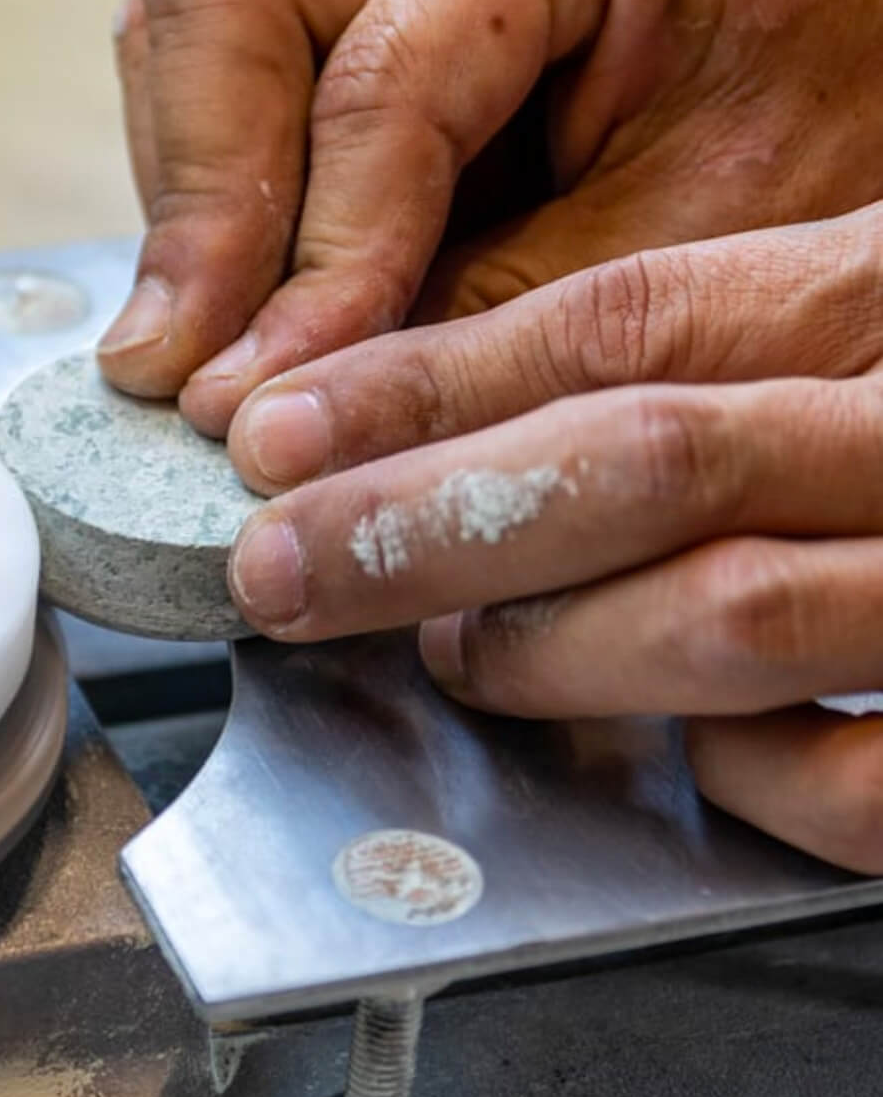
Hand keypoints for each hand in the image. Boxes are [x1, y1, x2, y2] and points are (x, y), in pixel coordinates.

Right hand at [98, 0, 882, 436]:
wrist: (866, 88)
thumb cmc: (823, 143)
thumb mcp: (681, 252)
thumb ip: (478, 320)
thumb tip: (286, 408)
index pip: (377, 83)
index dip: (312, 263)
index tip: (255, 399)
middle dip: (195, 206)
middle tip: (175, 370)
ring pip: (186, 32)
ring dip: (184, 203)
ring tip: (205, 350)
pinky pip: (214, 79)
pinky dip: (207, 198)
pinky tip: (241, 296)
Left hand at [226, 210, 882, 871]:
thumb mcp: (850, 341)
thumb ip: (703, 385)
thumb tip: (462, 458)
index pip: (616, 321)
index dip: (423, 386)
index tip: (272, 435)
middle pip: (642, 453)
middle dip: (424, 520)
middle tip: (278, 566)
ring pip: (735, 606)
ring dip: (549, 646)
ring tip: (447, 656)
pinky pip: (864, 774)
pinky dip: (750, 774)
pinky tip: (692, 760)